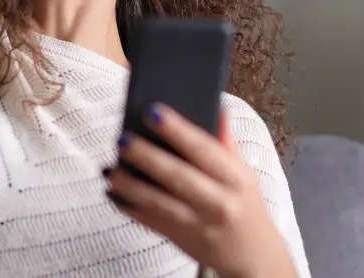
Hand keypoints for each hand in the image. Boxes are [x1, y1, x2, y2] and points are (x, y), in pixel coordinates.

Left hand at [104, 104, 296, 277]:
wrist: (252, 257)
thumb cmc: (246, 208)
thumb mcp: (245, 174)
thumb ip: (226, 143)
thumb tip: (217, 108)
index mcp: (236, 179)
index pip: (204, 149)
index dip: (178, 129)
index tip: (154, 112)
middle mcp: (218, 202)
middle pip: (178, 176)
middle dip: (147, 156)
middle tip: (123, 139)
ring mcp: (198, 224)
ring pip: (159, 202)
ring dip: (131, 185)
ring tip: (111, 169)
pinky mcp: (180, 239)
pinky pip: (150, 221)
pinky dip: (129, 207)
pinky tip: (113, 193)